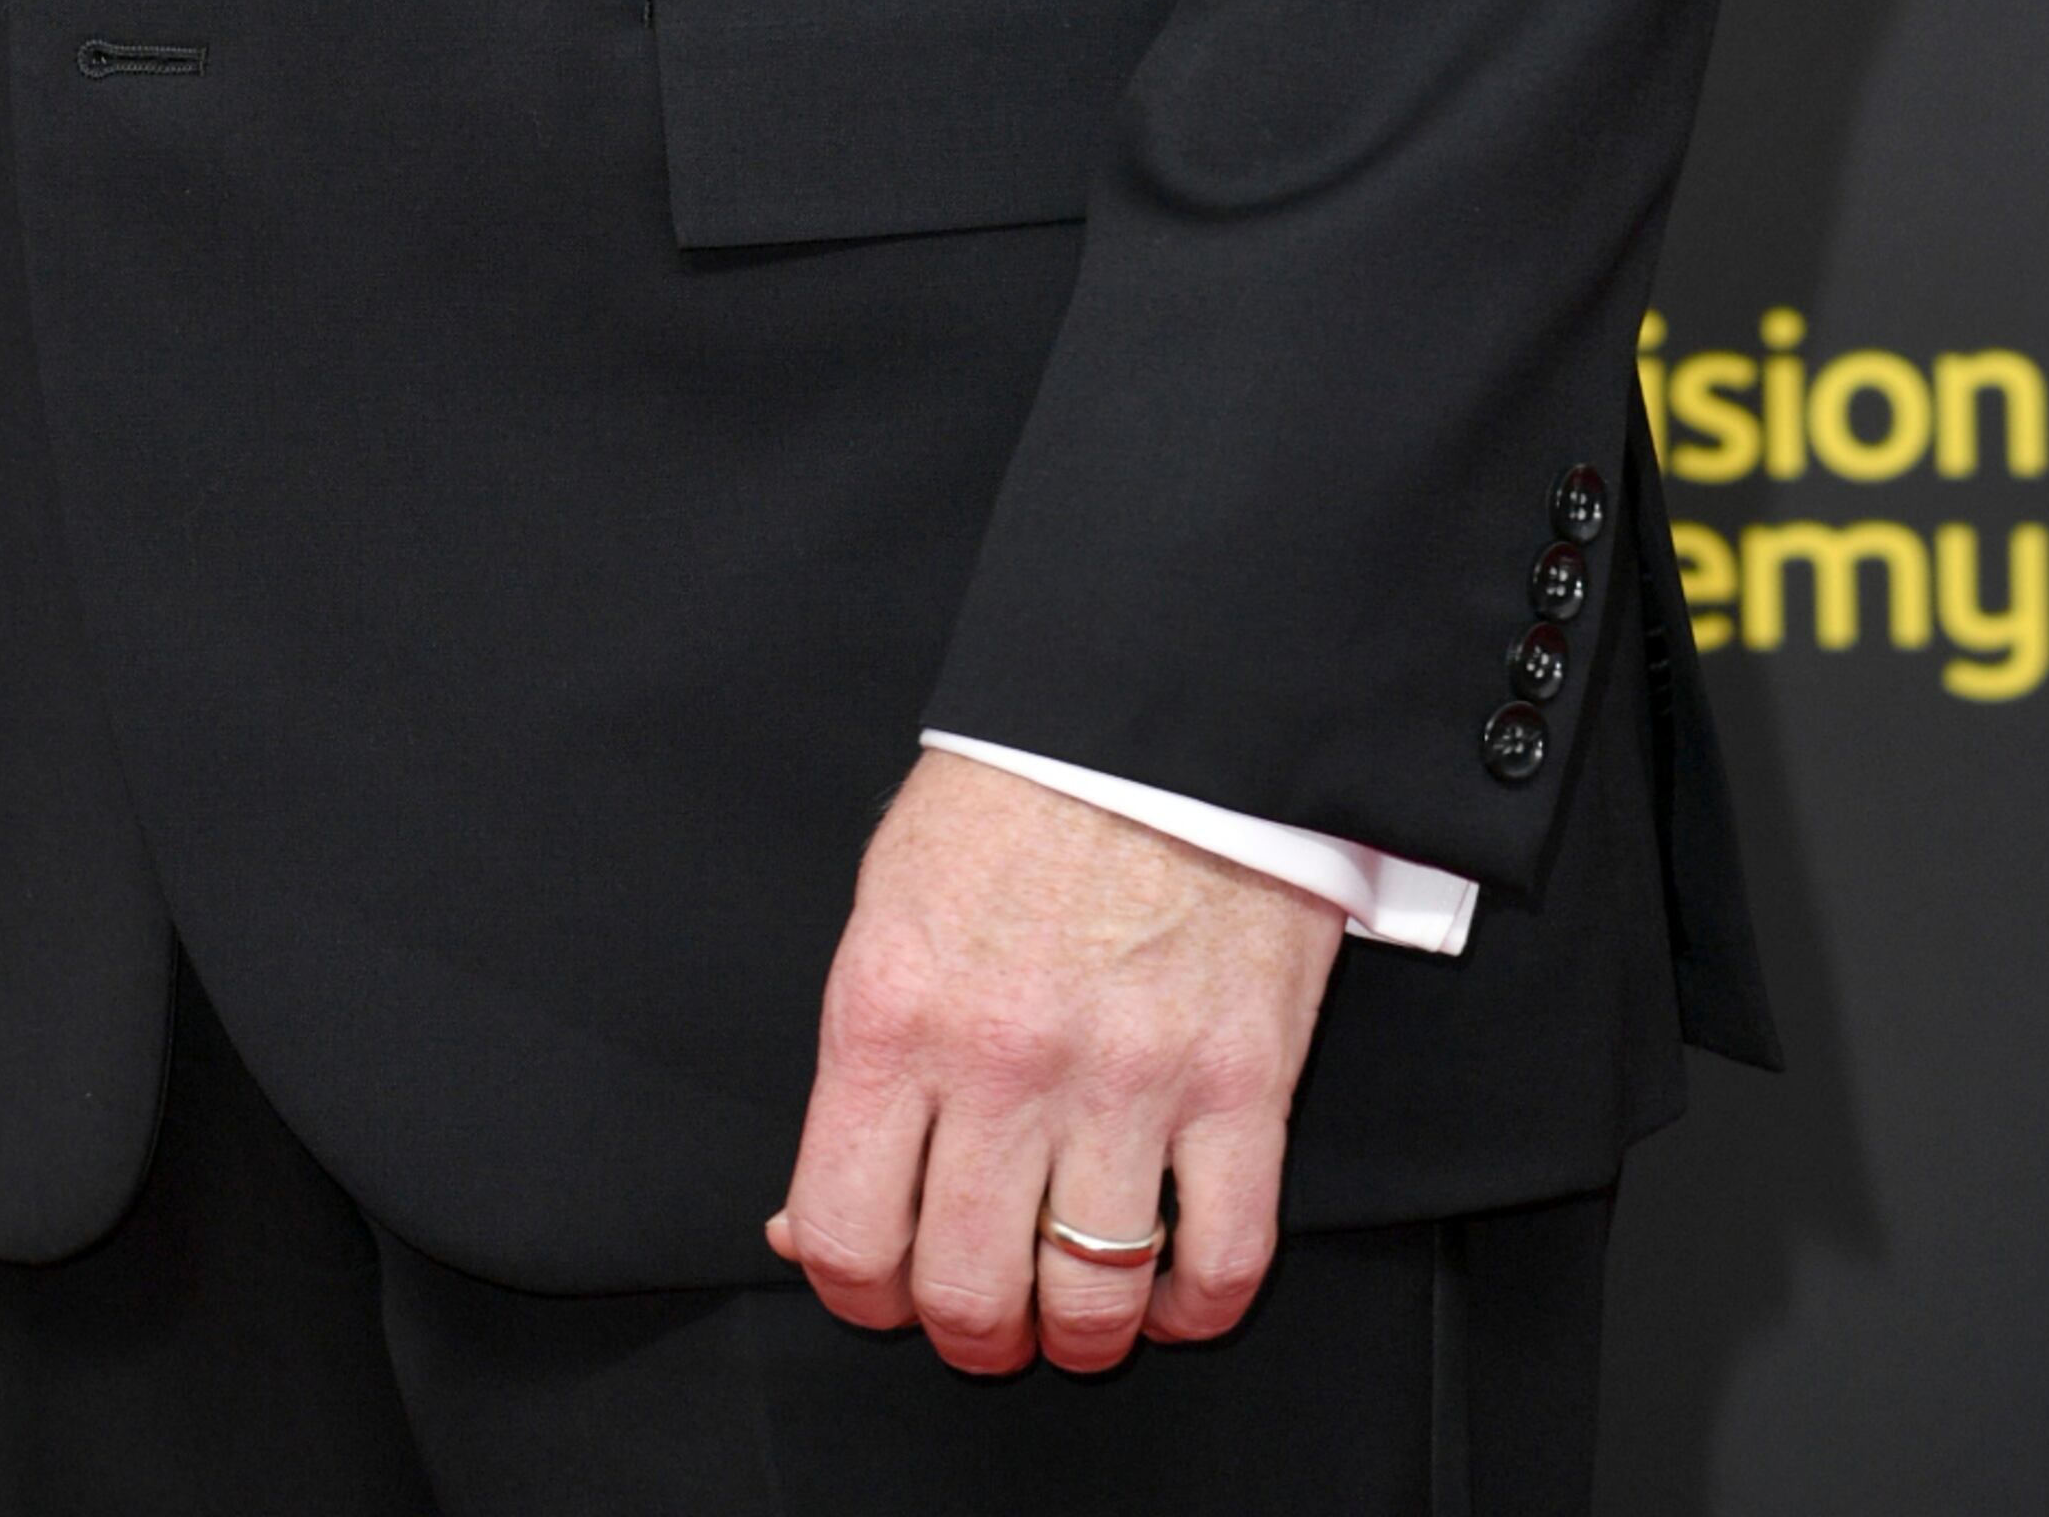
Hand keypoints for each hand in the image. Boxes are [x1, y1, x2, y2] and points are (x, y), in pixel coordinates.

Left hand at [769, 754, 1340, 1380]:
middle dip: (969, 1334)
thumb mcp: (887, 911)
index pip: (845, 1234)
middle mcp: (1002, 1061)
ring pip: (1091, 1302)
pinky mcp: (1239, 1081)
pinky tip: (1170, 1288)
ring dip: (1078, 1336)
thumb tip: (808, 1219)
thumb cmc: (1015, 801)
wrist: (1154, 711)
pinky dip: (1194, 1307)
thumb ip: (858, 1071)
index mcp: (895, 1012)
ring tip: (1075, 1312)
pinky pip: (1223, 1261)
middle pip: (968, 1294)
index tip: (880, 1289)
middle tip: (983, 1315)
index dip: (857, 1295)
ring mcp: (1128, 1078)